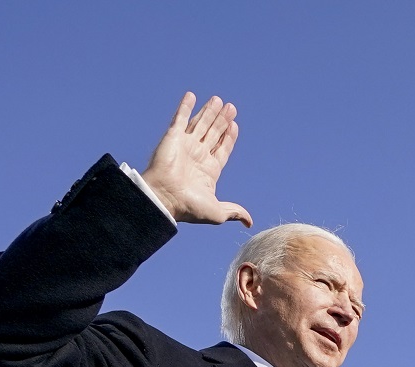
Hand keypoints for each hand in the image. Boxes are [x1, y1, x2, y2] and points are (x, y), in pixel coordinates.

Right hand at [138, 93, 252, 225]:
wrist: (165, 198)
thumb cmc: (188, 207)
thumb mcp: (218, 212)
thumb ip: (234, 211)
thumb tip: (250, 223)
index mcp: (209, 170)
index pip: (222, 148)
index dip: (228, 137)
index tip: (234, 125)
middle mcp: (197, 156)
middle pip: (213, 133)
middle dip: (222, 120)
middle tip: (231, 107)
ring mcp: (185, 146)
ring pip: (200, 124)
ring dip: (209, 111)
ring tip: (219, 100)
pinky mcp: (173, 137)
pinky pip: (180, 118)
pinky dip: (185, 106)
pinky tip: (192, 96)